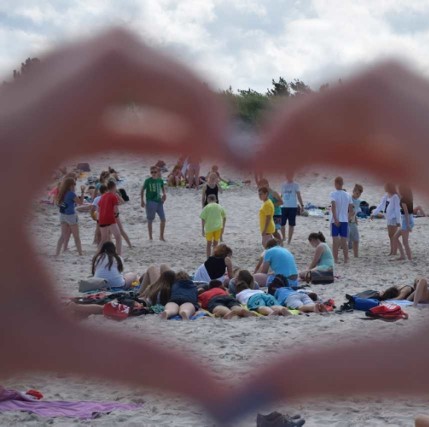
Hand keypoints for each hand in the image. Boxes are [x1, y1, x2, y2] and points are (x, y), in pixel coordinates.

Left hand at [0, 28, 231, 419]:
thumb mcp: (40, 344)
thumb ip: (136, 362)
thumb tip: (222, 397)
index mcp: (6, 154)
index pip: (113, 69)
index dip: (187, 91)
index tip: (227, 148)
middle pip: (108, 53)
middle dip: (181, 88)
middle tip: (223, 143)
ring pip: (91, 67)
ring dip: (156, 96)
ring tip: (201, 142)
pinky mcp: (4, 133)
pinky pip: (76, 100)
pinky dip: (129, 117)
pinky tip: (163, 150)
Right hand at [242, 62, 428, 425]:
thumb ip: (342, 370)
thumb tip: (252, 389)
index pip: (379, 90)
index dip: (307, 112)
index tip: (259, 161)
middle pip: (388, 89)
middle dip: (317, 115)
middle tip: (263, 163)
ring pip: (406, 112)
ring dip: (343, 129)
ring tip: (287, 165)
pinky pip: (425, 143)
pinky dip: (374, 148)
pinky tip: (343, 172)